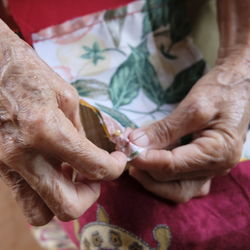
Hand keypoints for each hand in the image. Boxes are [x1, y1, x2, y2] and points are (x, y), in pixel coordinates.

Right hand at [0, 21, 126, 224]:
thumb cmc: (30, 75)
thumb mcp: (66, 96)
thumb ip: (81, 130)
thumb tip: (94, 153)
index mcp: (46, 129)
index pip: (93, 167)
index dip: (115, 168)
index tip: (118, 161)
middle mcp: (23, 155)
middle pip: (66, 206)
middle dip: (90, 195)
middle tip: (95, 175)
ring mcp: (7, 166)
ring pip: (41, 213)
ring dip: (65, 199)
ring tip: (73, 176)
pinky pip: (26, 197)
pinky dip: (46, 192)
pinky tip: (53, 170)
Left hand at [129, 52, 249, 201]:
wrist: (239, 85)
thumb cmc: (220, 91)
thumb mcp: (193, 107)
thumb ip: (164, 129)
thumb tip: (135, 143)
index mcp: (217, 153)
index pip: (172, 166)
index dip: (145, 160)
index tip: (125, 150)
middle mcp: (216, 168)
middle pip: (173, 184)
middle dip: (147, 172)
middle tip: (127, 156)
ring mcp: (211, 170)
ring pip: (177, 189)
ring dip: (152, 178)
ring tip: (135, 161)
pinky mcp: (204, 165)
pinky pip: (181, 181)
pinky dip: (162, 176)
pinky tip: (149, 162)